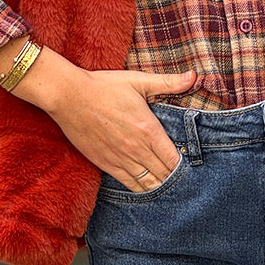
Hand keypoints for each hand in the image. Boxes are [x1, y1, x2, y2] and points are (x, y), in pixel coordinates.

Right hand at [41, 65, 196, 190]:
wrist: (69, 96)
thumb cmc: (104, 87)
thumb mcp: (138, 81)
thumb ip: (168, 83)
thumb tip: (194, 76)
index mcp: (149, 129)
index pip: (174, 159)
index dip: (186, 165)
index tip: (193, 166)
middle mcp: (137, 149)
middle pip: (164, 174)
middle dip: (177, 179)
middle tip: (187, 182)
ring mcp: (120, 159)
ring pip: (148, 183)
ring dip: (161, 186)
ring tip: (171, 188)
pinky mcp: (106, 164)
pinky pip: (129, 184)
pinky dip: (142, 189)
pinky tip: (150, 188)